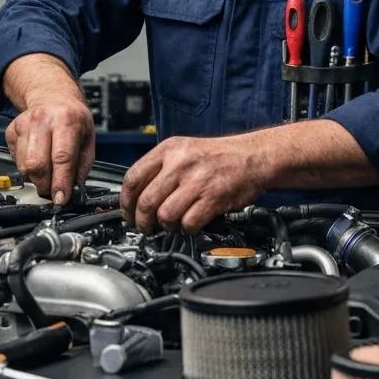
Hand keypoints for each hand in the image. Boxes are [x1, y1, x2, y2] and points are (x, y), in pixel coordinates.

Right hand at [5, 94, 94, 204]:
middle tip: (53, 189)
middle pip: (38, 164)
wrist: (52, 97)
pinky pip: (16, 161)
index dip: (61, 182)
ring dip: (36, 178)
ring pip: (24, 166)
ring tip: (47, 172)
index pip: (62, 157)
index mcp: (67, 120)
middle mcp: (43, 120)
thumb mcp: (88, 138)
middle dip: (46, 185)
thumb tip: (74, 190)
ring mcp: (24, 124)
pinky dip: (27, 167)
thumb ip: (82, 166)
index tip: (61, 198)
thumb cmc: (72, 118)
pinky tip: (38, 157)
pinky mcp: (11, 130)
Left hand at [120, 134, 268, 233]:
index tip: (127, 213)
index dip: (126, 202)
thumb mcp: (184, 149)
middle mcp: (180, 163)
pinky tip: (189, 224)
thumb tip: (136, 195)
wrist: (253, 156)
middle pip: (146, 201)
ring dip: (164, 227)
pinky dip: (186, 229)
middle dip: (142, 222)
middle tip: (145, 228)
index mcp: (169, 149)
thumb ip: (160, 168)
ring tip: (169, 226)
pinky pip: (188, 222)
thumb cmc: (219, 156)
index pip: (133, 178)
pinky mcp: (213, 198)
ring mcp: (197, 181)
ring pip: (164, 215)